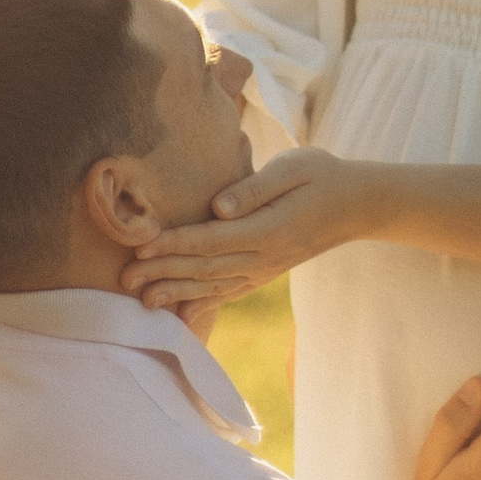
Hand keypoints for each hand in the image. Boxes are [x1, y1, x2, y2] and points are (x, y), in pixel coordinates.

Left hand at [120, 150, 382, 312]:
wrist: (355, 205)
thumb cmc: (320, 175)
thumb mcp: (293, 168)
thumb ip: (255, 187)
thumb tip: (218, 207)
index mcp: (268, 229)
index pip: (211, 240)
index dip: (174, 244)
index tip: (140, 246)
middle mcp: (264, 257)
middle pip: (204, 268)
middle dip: (162, 273)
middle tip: (124, 279)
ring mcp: (265, 270)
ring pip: (213, 286)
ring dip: (176, 292)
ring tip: (142, 301)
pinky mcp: (265, 274)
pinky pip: (229, 293)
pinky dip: (202, 303)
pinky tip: (181, 311)